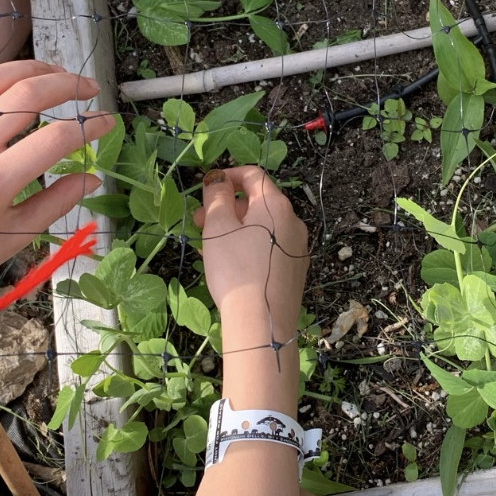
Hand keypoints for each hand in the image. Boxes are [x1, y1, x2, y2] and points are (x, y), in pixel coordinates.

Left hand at [0, 60, 114, 296]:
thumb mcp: (16, 235)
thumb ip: (58, 201)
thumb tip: (91, 178)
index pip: (56, 137)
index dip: (90, 125)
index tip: (108, 122)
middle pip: (27, 94)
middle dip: (68, 84)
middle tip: (90, 89)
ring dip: (32, 69)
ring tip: (56, 74)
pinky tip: (9, 86)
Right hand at [196, 166, 308, 340]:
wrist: (261, 320)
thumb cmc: (235, 268)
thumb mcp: (218, 226)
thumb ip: (216, 197)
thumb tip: (218, 180)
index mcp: (276, 205)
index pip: (253, 176)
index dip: (228, 175)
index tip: (207, 187)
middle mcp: (293, 222)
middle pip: (257, 203)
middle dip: (226, 207)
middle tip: (199, 221)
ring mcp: (297, 248)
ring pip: (261, 228)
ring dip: (234, 229)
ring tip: (208, 245)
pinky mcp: (294, 271)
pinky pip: (268, 248)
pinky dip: (248, 246)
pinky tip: (229, 264)